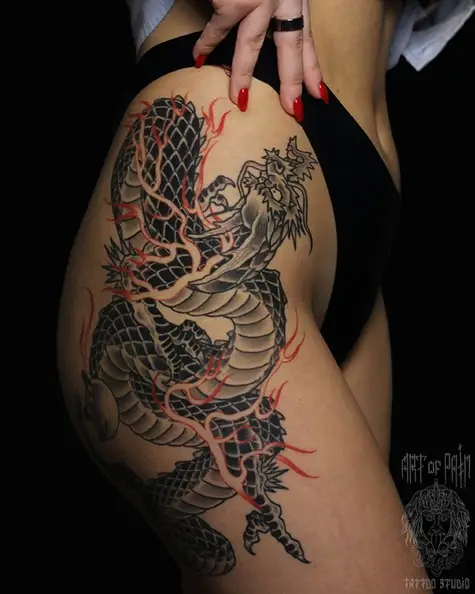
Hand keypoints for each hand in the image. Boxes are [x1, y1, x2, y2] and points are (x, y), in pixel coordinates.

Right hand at [192, 0, 327, 120]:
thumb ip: (276, 0)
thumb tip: (267, 20)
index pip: (307, 37)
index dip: (313, 68)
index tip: (320, 95)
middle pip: (291, 46)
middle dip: (292, 82)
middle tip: (294, 112)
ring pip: (251, 45)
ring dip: (243, 74)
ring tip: (240, 100)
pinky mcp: (231, 0)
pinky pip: (216, 28)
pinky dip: (205, 45)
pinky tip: (197, 60)